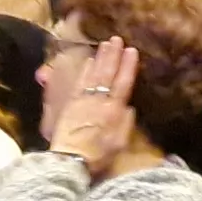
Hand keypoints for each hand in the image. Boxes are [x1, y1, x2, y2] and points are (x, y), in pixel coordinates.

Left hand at [45, 37, 141, 167]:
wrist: (69, 161)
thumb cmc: (97, 156)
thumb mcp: (119, 144)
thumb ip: (125, 124)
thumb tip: (128, 107)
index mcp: (113, 111)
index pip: (123, 83)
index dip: (128, 66)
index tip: (132, 50)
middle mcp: (98, 101)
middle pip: (107, 74)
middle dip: (113, 55)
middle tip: (117, 39)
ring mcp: (83, 101)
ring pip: (93, 74)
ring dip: (100, 58)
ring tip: (105, 43)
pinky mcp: (70, 104)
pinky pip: (79, 82)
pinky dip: (85, 70)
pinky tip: (88, 61)